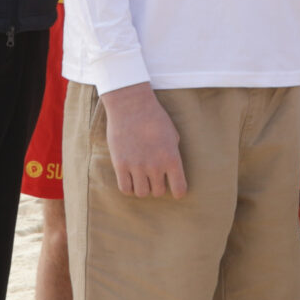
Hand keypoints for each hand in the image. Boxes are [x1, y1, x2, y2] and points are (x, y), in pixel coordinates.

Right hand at [100, 82, 186, 198]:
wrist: (131, 106)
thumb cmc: (155, 118)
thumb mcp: (173, 135)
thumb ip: (173, 155)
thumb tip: (171, 172)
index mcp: (172, 158)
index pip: (179, 189)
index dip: (178, 191)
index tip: (175, 188)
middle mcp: (155, 166)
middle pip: (158, 193)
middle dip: (157, 186)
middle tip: (154, 176)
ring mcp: (137, 166)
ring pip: (142, 193)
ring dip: (143, 187)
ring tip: (141, 177)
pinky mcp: (120, 165)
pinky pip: (125, 189)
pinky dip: (129, 187)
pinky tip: (130, 178)